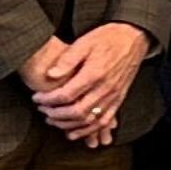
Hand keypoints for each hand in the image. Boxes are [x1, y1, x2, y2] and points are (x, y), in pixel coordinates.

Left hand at [27, 21, 149, 147]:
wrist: (134, 37)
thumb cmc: (108, 38)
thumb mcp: (85, 41)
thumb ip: (67, 59)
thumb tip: (50, 74)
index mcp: (94, 74)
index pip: (66, 95)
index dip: (48, 99)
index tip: (36, 98)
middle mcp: (105, 88)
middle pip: (76, 112)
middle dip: (55, 114)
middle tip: (42, 110)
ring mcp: (113, 95)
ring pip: (89, 120)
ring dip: (69, 125)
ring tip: (53, 120)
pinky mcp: (119, 99)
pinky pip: (104, 121)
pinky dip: (88, 130)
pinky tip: (75, 131)